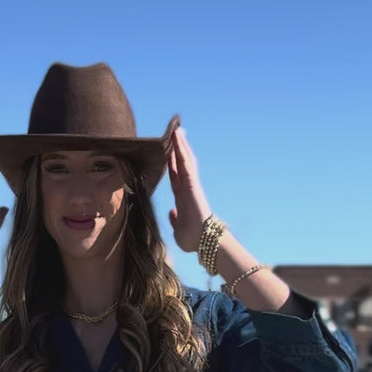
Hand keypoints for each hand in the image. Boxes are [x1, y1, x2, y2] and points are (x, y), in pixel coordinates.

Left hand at [167, 128, 210, 252]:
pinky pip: (185, 163)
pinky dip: (181, 149)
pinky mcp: (192, 183)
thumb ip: (174, 220)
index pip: (176, 179)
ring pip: (184, 161)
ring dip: (180, 145)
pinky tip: (177, 137)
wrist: (203, 241)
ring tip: (176, 130)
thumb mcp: (178, 230)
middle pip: (180, 166)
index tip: (169, 156)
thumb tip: (172, 212)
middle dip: (177, 151)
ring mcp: (190, 185)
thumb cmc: (193, 240)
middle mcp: (187, 190)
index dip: (172, 167)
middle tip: (174, 136)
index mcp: (183, 200)